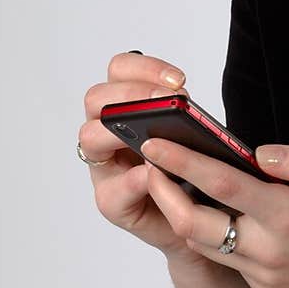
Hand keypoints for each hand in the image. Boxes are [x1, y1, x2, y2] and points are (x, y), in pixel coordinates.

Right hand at [79, 50, 207, 271]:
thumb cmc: (192, 171)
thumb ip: (182, 118)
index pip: (120, 71)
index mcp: (126, 109)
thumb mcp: (191, 136)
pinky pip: (111, 191)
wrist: (198, 219)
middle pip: (97, 97)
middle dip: (131, 95)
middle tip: (167, 103)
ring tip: (154, 139)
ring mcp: (105, 167)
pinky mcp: (112, 202)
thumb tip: (183, 101)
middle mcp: (108, 133)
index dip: (144, 68)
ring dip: (119, 131)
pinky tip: (151, 174)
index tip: (178, 81)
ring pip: (90, 136)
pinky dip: (131, 181)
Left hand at [140, 137, 288, 287]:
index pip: (223, 184)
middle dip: (164, 194)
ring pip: (206, 246)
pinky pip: (230, 260)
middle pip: (195, 225)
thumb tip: (258, 152)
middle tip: (150, 165)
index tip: (154, 142)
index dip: (183, 162)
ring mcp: (265, 277)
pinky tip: (219, 212)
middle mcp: (270, 252)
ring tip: (173, 183)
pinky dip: (217, 235)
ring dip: (184, 215)